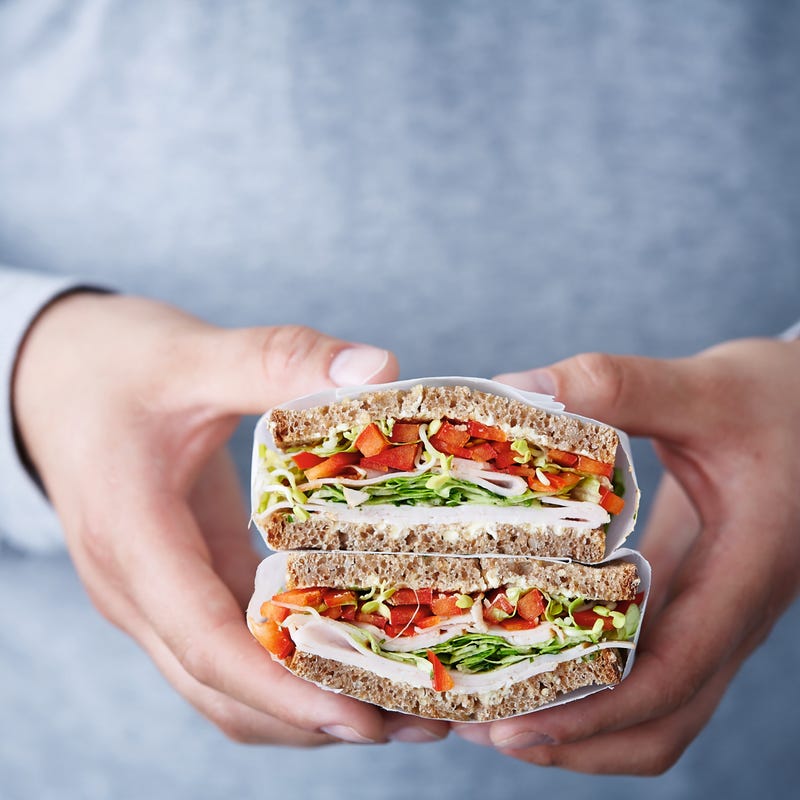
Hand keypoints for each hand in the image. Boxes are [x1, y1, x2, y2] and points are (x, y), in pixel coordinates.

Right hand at [13, 293, 447, 745]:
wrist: (59, 376)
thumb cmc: (114, 366)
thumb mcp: (195, 353)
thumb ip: (282, 358)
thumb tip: (380, 370)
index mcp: (134, 540)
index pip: (206, 644)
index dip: (284, 690)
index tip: (360, 715)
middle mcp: (140, 589)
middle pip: (225, 690)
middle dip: (316, 717)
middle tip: (417, 716)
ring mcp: (161, 594)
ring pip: (231, 683)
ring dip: (310, 703)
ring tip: (404, 703)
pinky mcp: (186, 581)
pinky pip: (238, 646)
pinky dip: (295, 664)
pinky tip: (358, 648)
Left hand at [453, 337, 799, 773]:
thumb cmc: (782, 401)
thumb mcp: (707, 388)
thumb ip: (620, 385)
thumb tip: (522, 391)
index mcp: (745, 573)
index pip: (674, 674)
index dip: (595, 712)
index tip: (516, 726)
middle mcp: (733, 612)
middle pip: (662, 721)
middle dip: (575, 739)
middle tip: (486, 727)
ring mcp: (715, 612)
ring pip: (659, 707)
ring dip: (584, 722)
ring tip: (500, 710)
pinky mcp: (694, 597)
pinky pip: (650, 663)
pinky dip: (596, 677)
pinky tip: (539, 651)